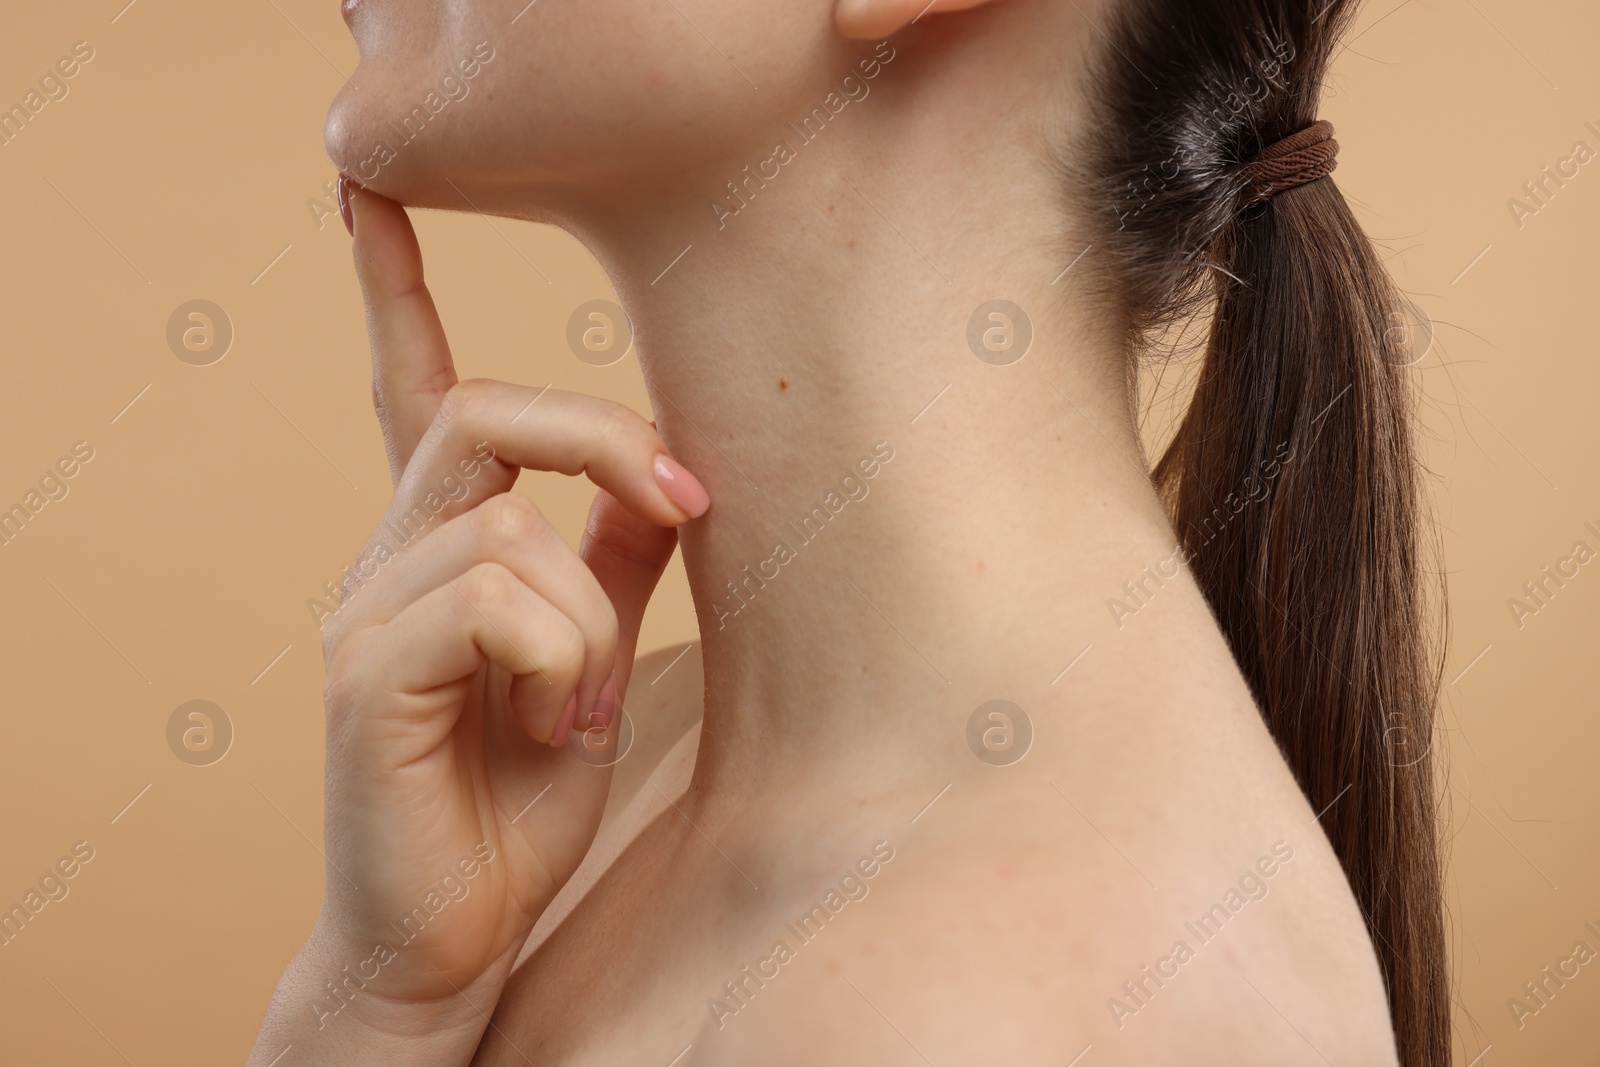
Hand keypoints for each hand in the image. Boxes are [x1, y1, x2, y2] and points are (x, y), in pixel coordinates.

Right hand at [251, 179, 708, 1060]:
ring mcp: (366, 613)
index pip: (410, 390)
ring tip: (584, 706)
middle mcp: (387, 560)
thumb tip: (668, 475)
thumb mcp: (593, 662)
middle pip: (485, 413)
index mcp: (438, 546)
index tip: (369, 193)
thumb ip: (613, 564)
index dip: (390, 288)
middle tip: (692, 498)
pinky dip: (559, 658)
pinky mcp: (368, 675)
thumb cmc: (515, 802)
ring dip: (589, 618)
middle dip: (604, 438)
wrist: (448, 937)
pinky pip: (492, 597)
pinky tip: (557, 724)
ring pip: (510, 522)